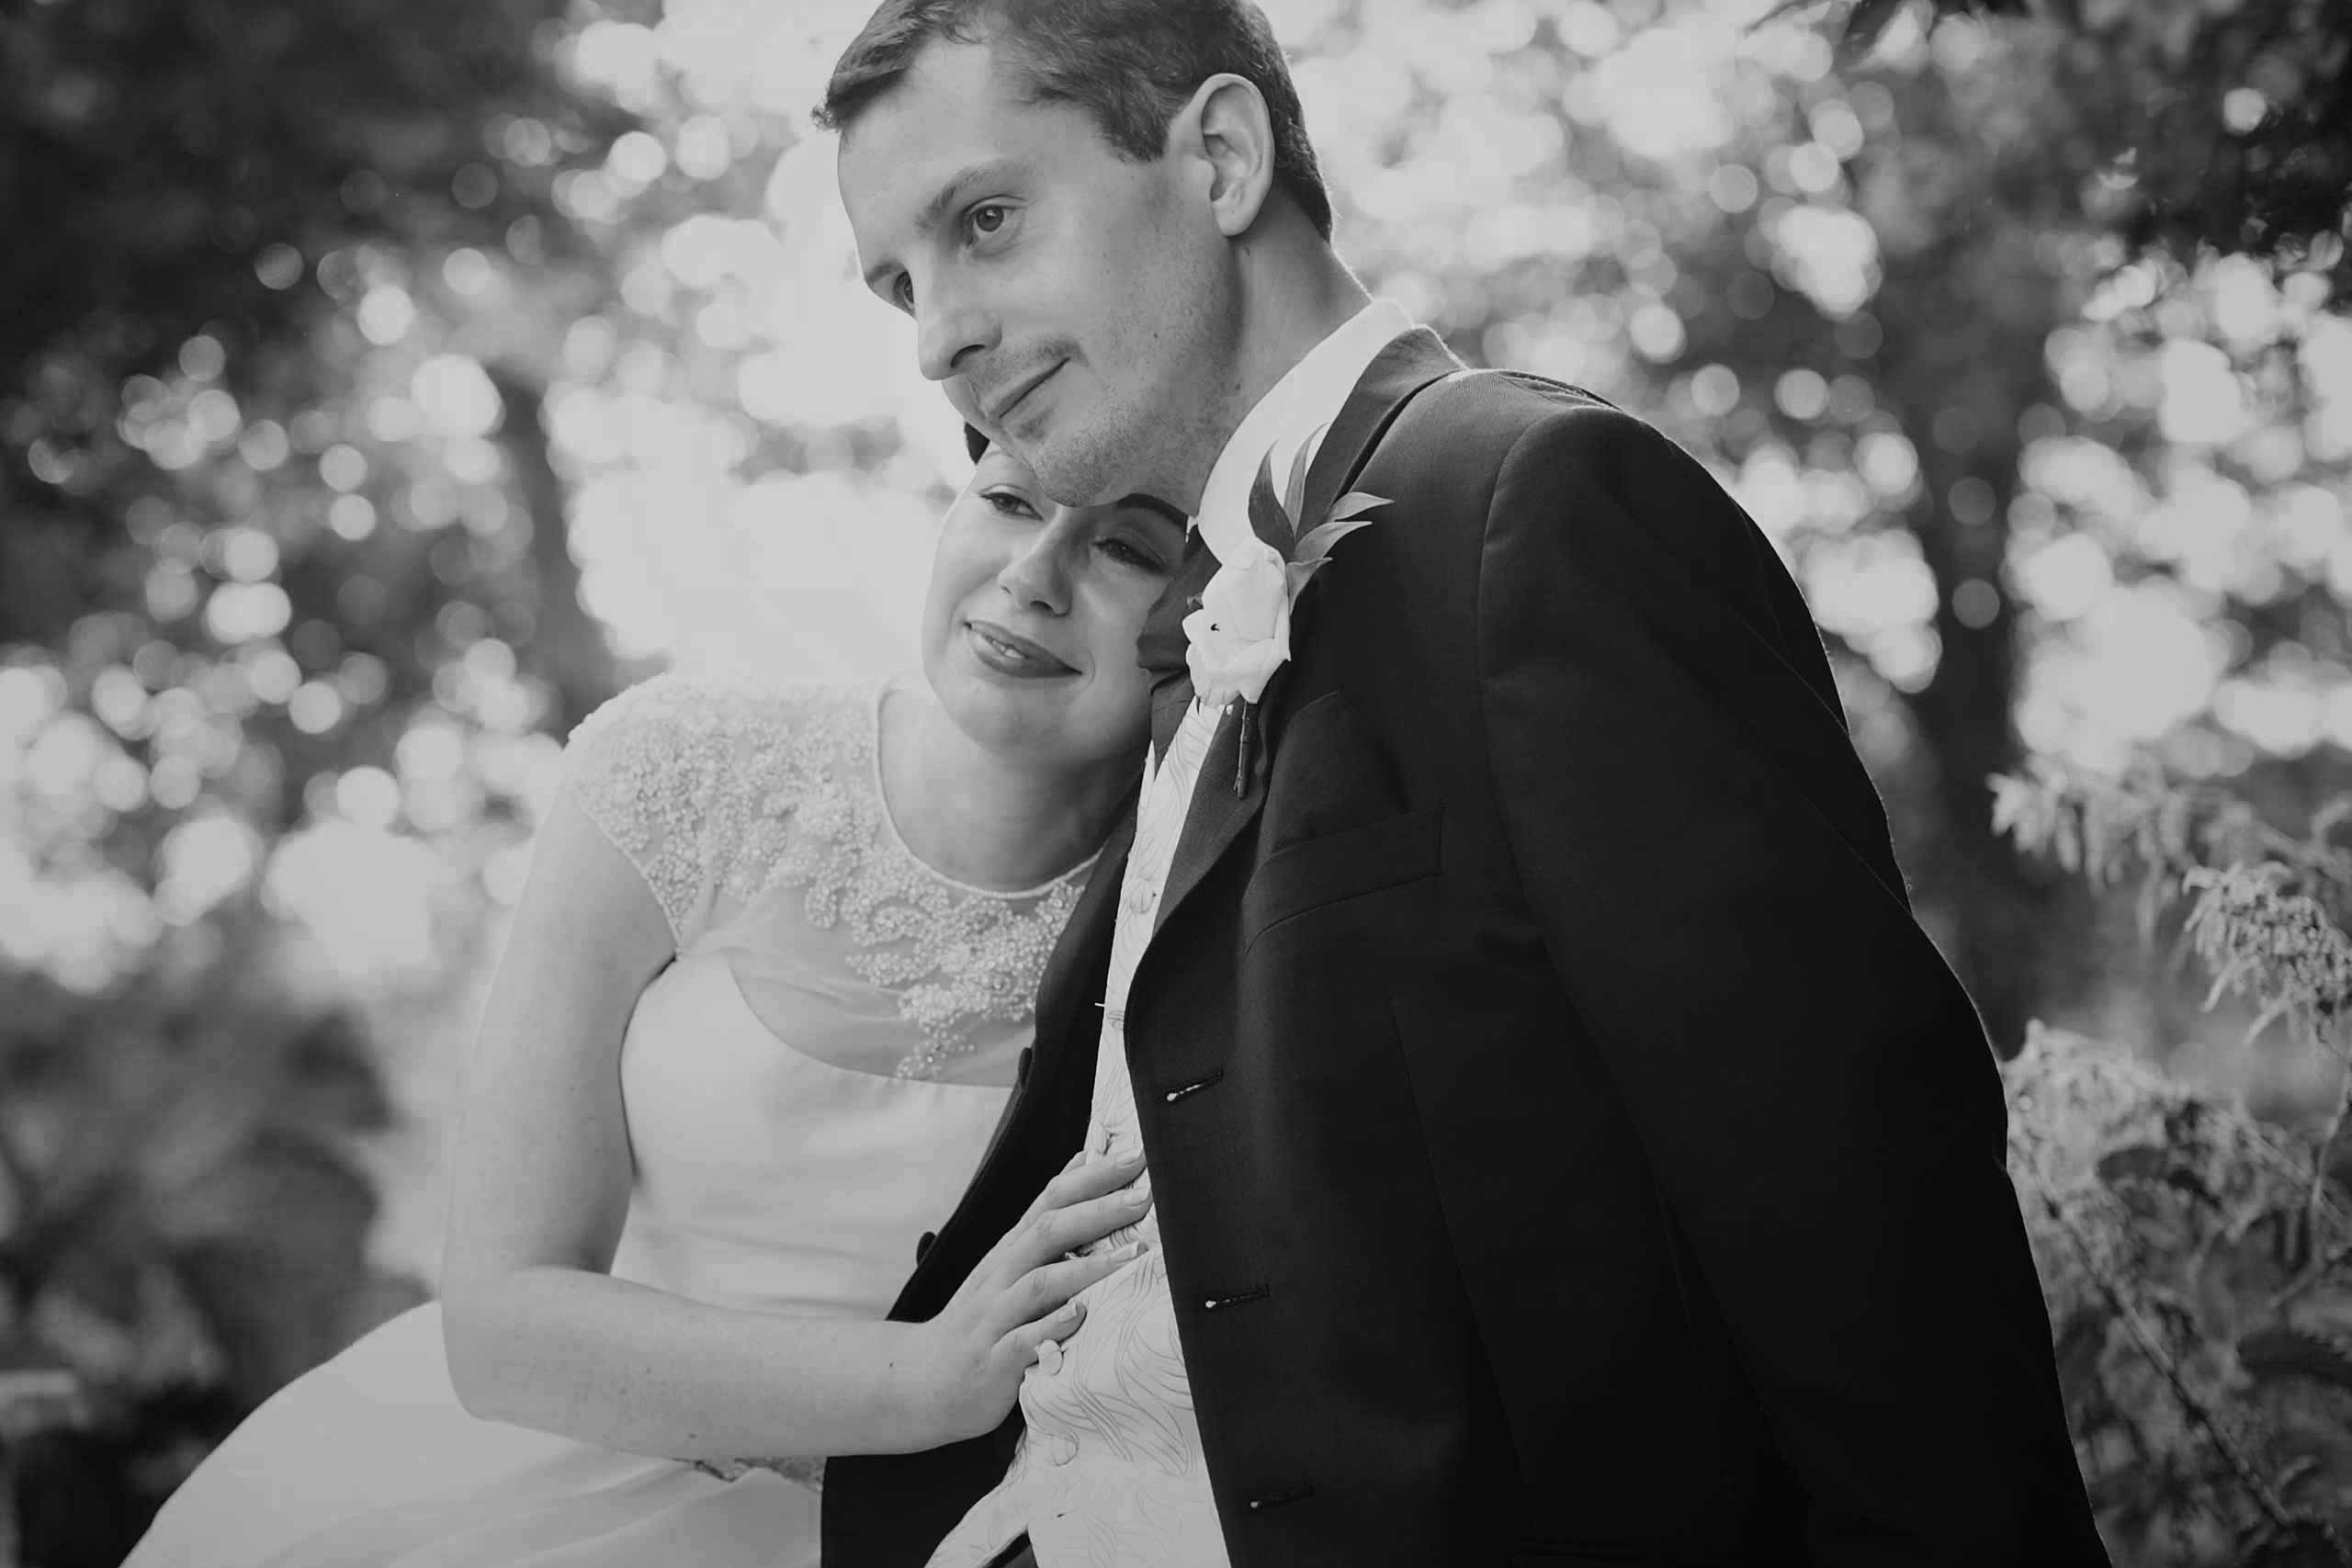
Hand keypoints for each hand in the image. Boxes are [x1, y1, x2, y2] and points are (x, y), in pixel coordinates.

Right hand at [905, 1147, 1151, 1444]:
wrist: (925, 1382)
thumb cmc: (982, 1320)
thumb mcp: (1009, 1265)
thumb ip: (1045, 1218)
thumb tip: (1083, 1161)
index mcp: (1010, 1251)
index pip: (1050, 1200)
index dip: (1093, 1177)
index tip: (1137, 1156)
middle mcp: (1001, 1276)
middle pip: (1048, 1232)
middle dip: (1099, 1210)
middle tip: (1145, 1196)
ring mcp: (994, 1318)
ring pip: (1039, 1283)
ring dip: (1087, 1268)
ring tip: (1132, 1255)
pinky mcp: (994, 1361)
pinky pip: (1023, 1341)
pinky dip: (1052, 1326)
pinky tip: (1081, 1315)